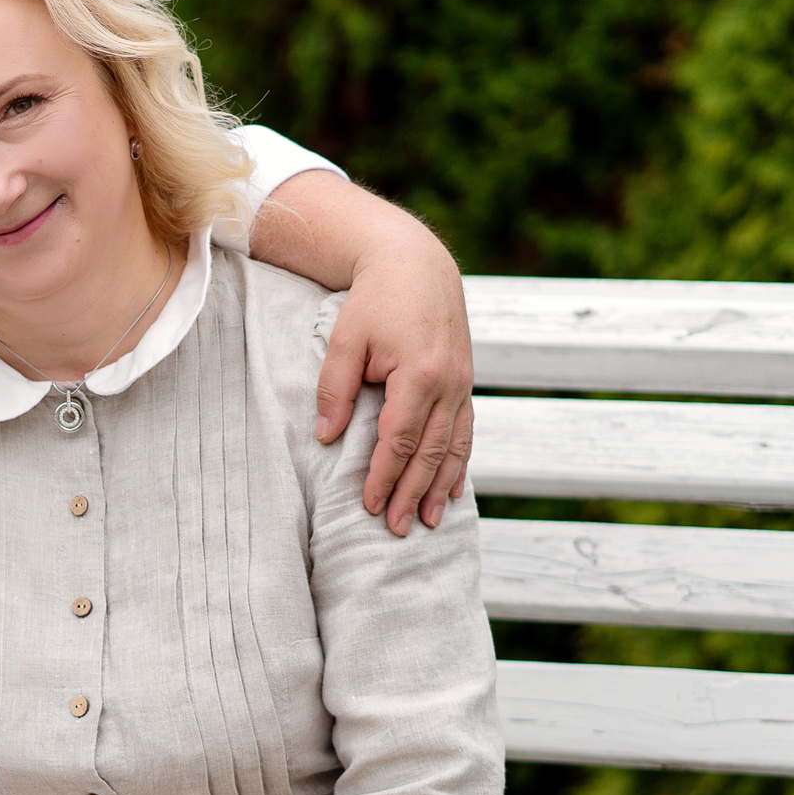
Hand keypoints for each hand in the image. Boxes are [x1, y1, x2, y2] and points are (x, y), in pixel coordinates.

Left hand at [315, 242, 473, 536]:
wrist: (417, 265)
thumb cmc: (375, 301)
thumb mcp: (345, 339)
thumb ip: (335, 388)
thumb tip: (327, 437)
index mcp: (419, 374)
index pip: (400, 439)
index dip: (385, 476)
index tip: (370, 506)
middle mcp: (450, 384)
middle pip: (430, 452)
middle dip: (412, 493)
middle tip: (397, 530)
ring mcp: (463, 384)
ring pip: (454, 447)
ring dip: (440, 487)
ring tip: (428, 521)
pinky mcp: (465, 383)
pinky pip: (466, 432)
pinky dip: (460, 463)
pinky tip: (453, 489)